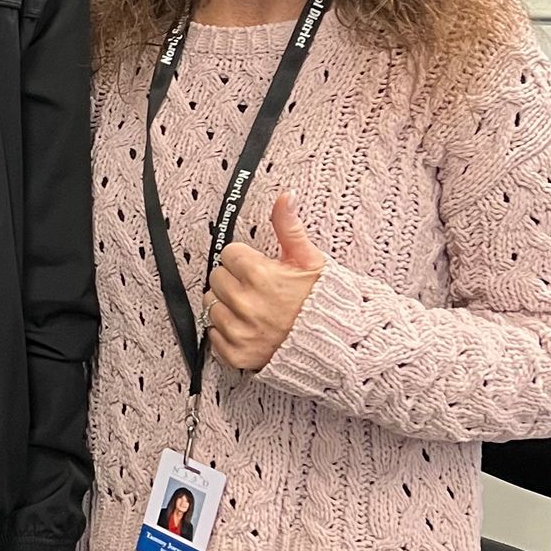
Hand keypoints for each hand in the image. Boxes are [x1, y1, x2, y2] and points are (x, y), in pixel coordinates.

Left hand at [206, 193, 324, 372]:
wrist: (339, 345)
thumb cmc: (325, 301)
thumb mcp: (310, 259)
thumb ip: (289, 227)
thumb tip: (285, 197)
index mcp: (260, 275)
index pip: (229, 255)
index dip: (245, 260)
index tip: (260, 269)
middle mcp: (246, 304)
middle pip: (217, 279)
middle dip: (234, 281)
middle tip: (258, 289)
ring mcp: (240, 331)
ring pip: (211, 307)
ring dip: (228, 307)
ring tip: (255, 310)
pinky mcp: (237, 354)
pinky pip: (213, 336)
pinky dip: (227, 334)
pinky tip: (250, 329)